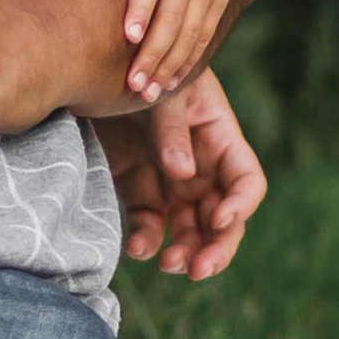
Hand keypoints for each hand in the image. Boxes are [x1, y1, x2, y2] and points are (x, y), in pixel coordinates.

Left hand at [55, 0, 237, 103]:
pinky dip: (191, 60)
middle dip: (154, 52)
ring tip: (149, 92)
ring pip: (191, 32)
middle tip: (133, 83)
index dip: (141, 8)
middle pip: (172, 15)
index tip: (128, 36)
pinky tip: (172, 82)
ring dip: (171, 64)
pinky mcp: (218, 0)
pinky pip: (206, 34)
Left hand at [99, 69, 267, 278]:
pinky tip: (138, 249)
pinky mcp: (139, 191)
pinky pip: (150, 225)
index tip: (219, 221)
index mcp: (219, 140)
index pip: (246, 181)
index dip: (241, 206)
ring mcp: (171, 184)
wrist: (92, 68)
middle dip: (217, 248)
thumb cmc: (139, 70)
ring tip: (168, 264)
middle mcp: (202, 169)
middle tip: (199, 270)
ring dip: (185, 253)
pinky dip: (147, 242)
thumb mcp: (161, 91)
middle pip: (223, 219)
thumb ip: (171, 129)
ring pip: (190, 231)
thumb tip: (183, 174)